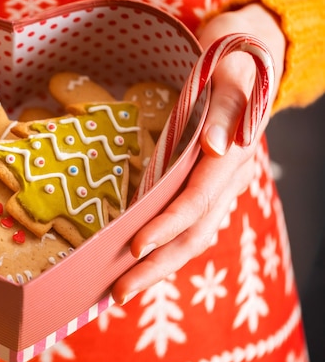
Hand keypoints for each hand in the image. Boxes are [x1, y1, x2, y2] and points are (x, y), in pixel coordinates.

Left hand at [112, 3, 285, 304]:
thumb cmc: (230, 69)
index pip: (198, 200)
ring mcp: (216, 191)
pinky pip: (185, 228)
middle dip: (156, 265)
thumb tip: (216, 147)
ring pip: (190, 239)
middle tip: (118, 292)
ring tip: (120, 290)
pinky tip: (136, 264)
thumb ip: (226, 109)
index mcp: (232, 158)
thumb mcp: (230, 76)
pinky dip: (162, 249)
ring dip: (157, 267)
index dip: (168, 225)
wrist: (244, 70)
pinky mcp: (203, 192)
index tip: (135, 247)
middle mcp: (227, 183)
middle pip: (193, 234)